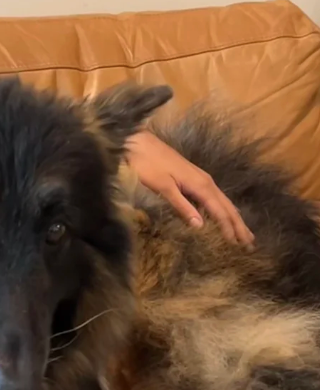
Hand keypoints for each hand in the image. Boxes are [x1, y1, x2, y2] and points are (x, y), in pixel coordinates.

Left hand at [125, 131, 253, 246]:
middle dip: (239, 226)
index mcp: (201, 185)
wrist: (138, 143)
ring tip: (244, 234)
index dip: (228, 229)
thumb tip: (201, 226)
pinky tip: (224, 216)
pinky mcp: (194, 178)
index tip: (237, 247)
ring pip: (223, 202)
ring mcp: (201, 179)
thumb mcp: (163, 187)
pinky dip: (223, 210)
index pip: (220, 212)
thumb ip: (181, 206)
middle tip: (250, 245)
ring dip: (234, 218)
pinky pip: (215, 198)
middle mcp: (206, 182)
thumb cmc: (147, 164)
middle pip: (227, 207)